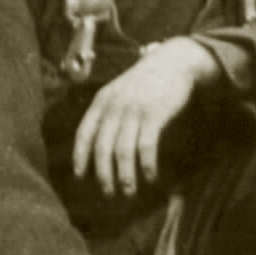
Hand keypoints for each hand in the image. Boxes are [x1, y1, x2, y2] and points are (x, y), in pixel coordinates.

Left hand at [70, 40, 218, 197]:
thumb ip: (108, 111)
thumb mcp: (120, 90)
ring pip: (122, 152)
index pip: (83, 134)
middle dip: (104, 175)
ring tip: (129, 191)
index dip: (80, 158)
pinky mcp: (154, 114)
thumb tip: (99, 143)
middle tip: (109, 193)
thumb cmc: (148, 81)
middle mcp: (114, 107)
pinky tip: (151, 176)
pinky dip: (147, 165)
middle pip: (102, 149)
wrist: (175, 61)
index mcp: (101, 101)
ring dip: (125, 176)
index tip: (80, 177)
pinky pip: (146, 146)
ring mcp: (134, 110)